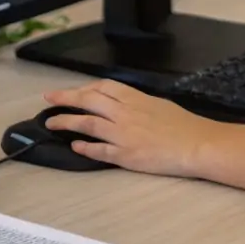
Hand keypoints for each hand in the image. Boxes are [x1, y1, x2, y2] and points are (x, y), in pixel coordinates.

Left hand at [42, 79, 219, 176]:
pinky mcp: (125, 156)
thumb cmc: (183, 124)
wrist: (195, 144)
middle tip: (49, 98)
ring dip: (67, 122)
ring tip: (52, 123)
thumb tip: (122, 105)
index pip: (104, 88)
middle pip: (90, 101)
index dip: (84, 88)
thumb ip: (138, 104)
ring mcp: (124, 135)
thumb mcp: (159, 105)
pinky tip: (74, 146)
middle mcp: (126, 113)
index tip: (72, 91)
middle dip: (66, 98)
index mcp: (136, 99)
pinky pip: (99, 150)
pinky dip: (84, 147)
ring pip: (88, 124)